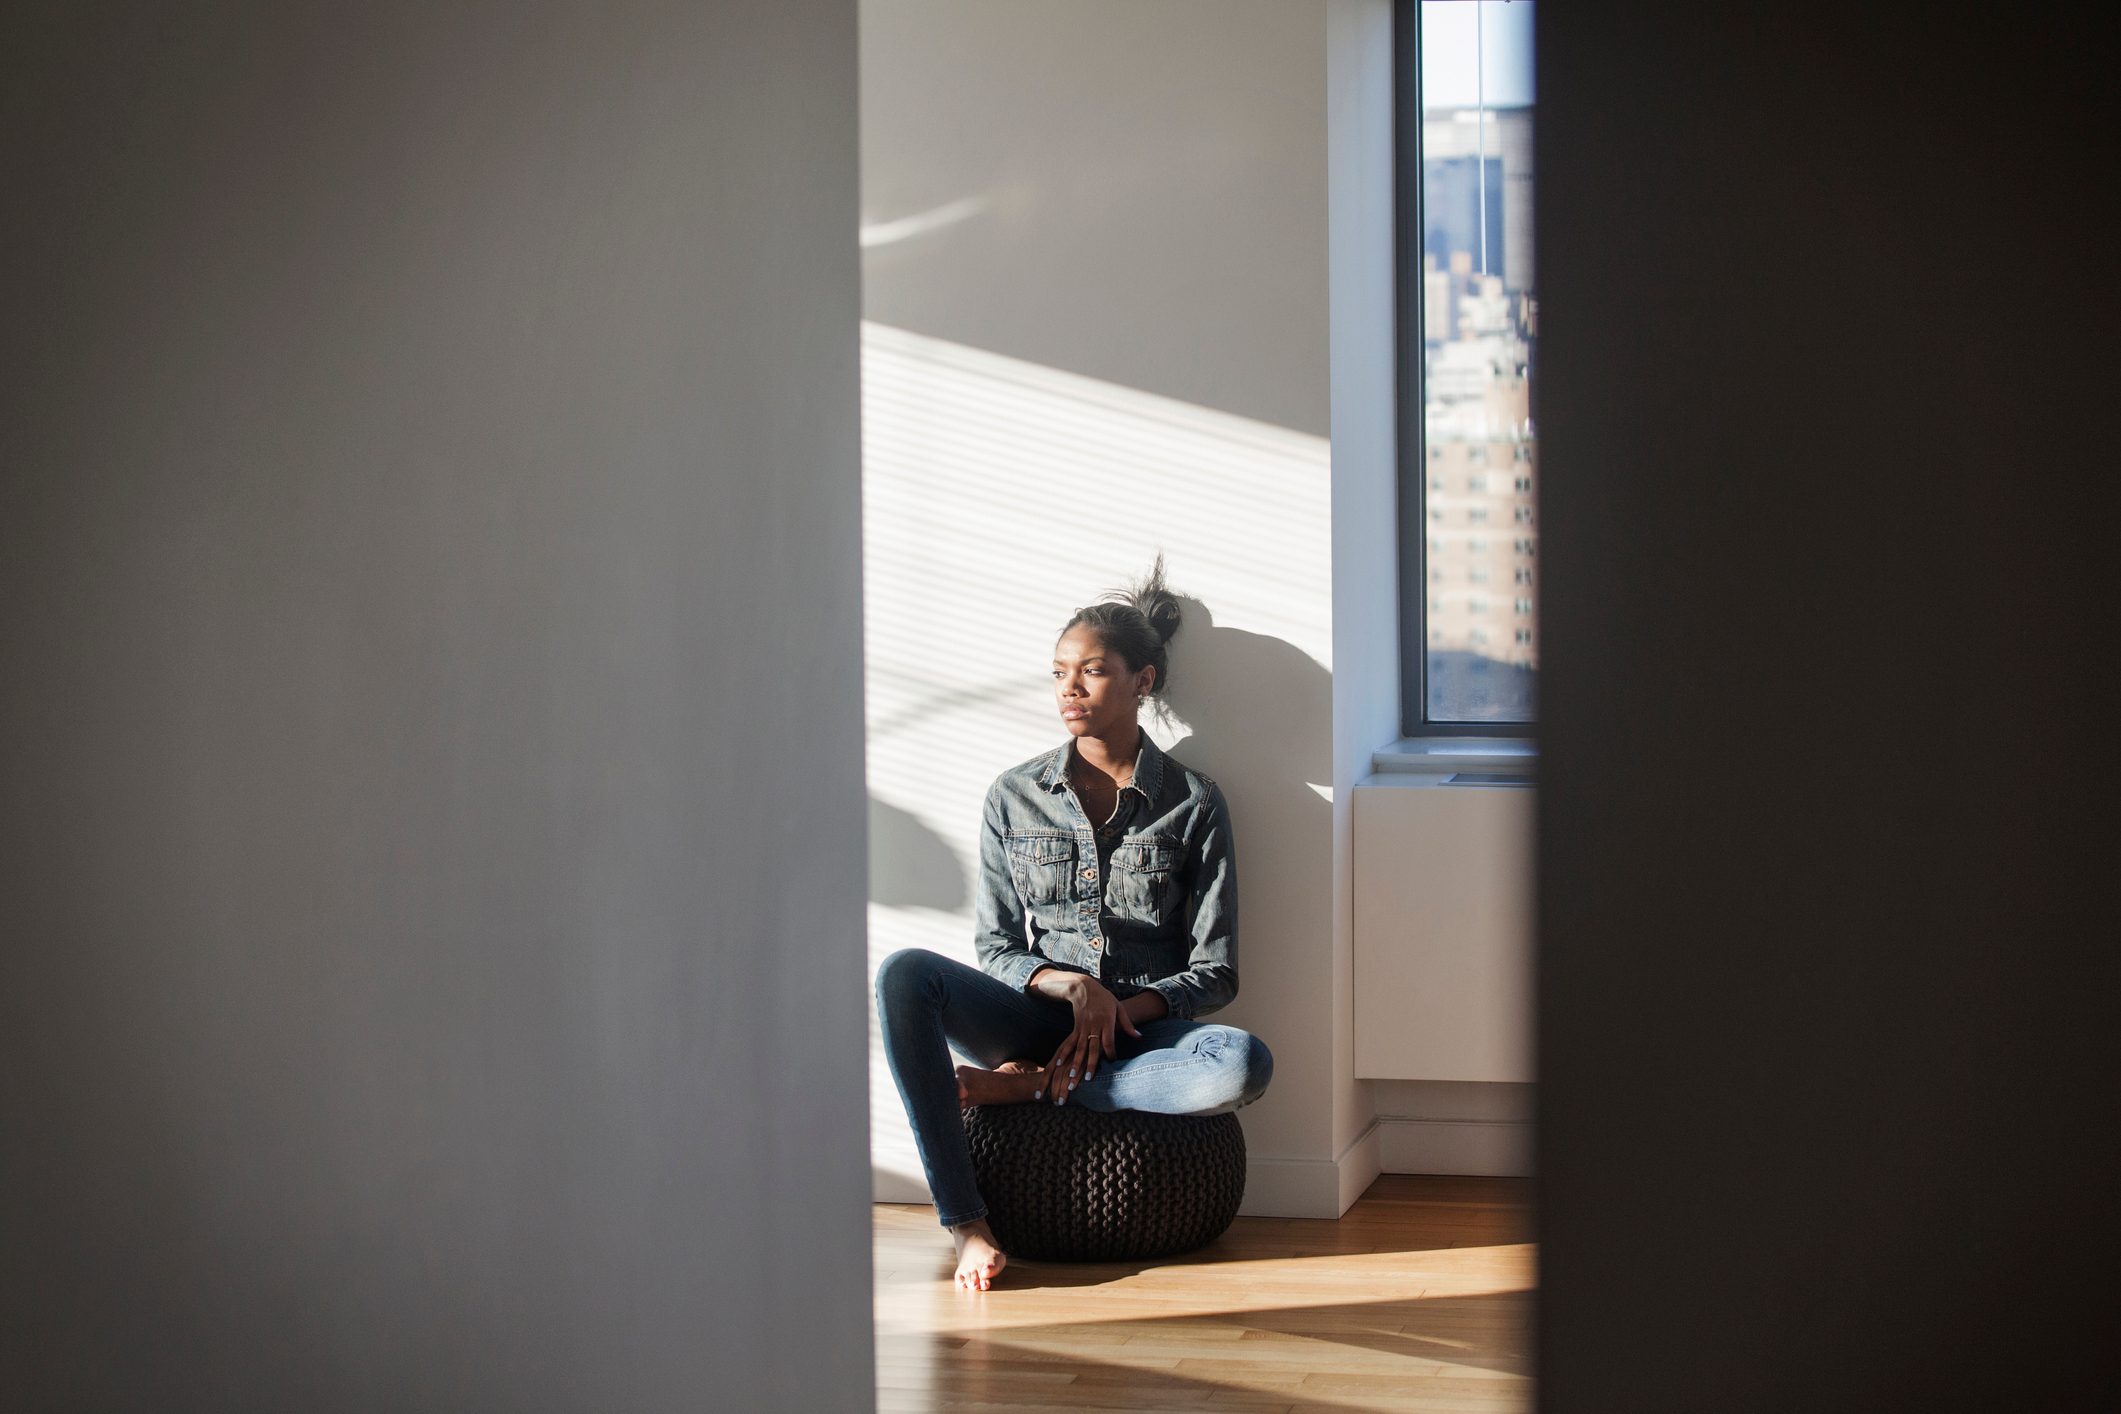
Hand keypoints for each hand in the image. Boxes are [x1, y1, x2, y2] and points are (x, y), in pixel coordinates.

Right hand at [1045, 977, 1139, 1103]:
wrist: (1083, 988)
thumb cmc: (1104, 998)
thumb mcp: (1119, 1008)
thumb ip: (1128, 1024)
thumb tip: (1139, 1037)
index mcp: (1107, 1021)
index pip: (1108, 1040)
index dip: (1110, 1052)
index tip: (1112, 1062)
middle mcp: (1094, 1025)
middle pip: (1093, 1047)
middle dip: (1091, 1064)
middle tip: (1088, 1079)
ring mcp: (1083, 1027)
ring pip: (1079, 1048)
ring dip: (1076, 1063)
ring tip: (1072, 1076)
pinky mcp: (1075, 1028)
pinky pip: (1069, 1043)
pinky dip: (1064, 1053)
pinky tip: (1059, 1063)